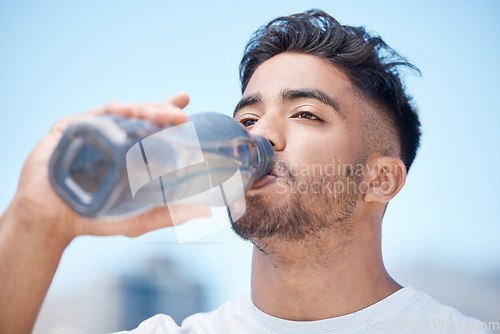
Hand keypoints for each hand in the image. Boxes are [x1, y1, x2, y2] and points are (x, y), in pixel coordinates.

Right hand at [9, 92, 211, 243]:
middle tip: (181, 116)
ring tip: (167, 115)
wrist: (53, 220)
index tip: (187, 107)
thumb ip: (170, 214)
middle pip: (141, 116)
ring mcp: (94, 132)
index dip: (169, 116)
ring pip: (124, 112)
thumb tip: (206, 212)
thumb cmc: (94, 217)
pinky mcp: (73, 128)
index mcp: (128, 153)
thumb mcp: (139, 217)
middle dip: (163, 111)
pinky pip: (97, 114)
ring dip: (146, 109)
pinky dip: (116, 111)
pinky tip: (131, 111)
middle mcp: (113, 139)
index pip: (153, 130)